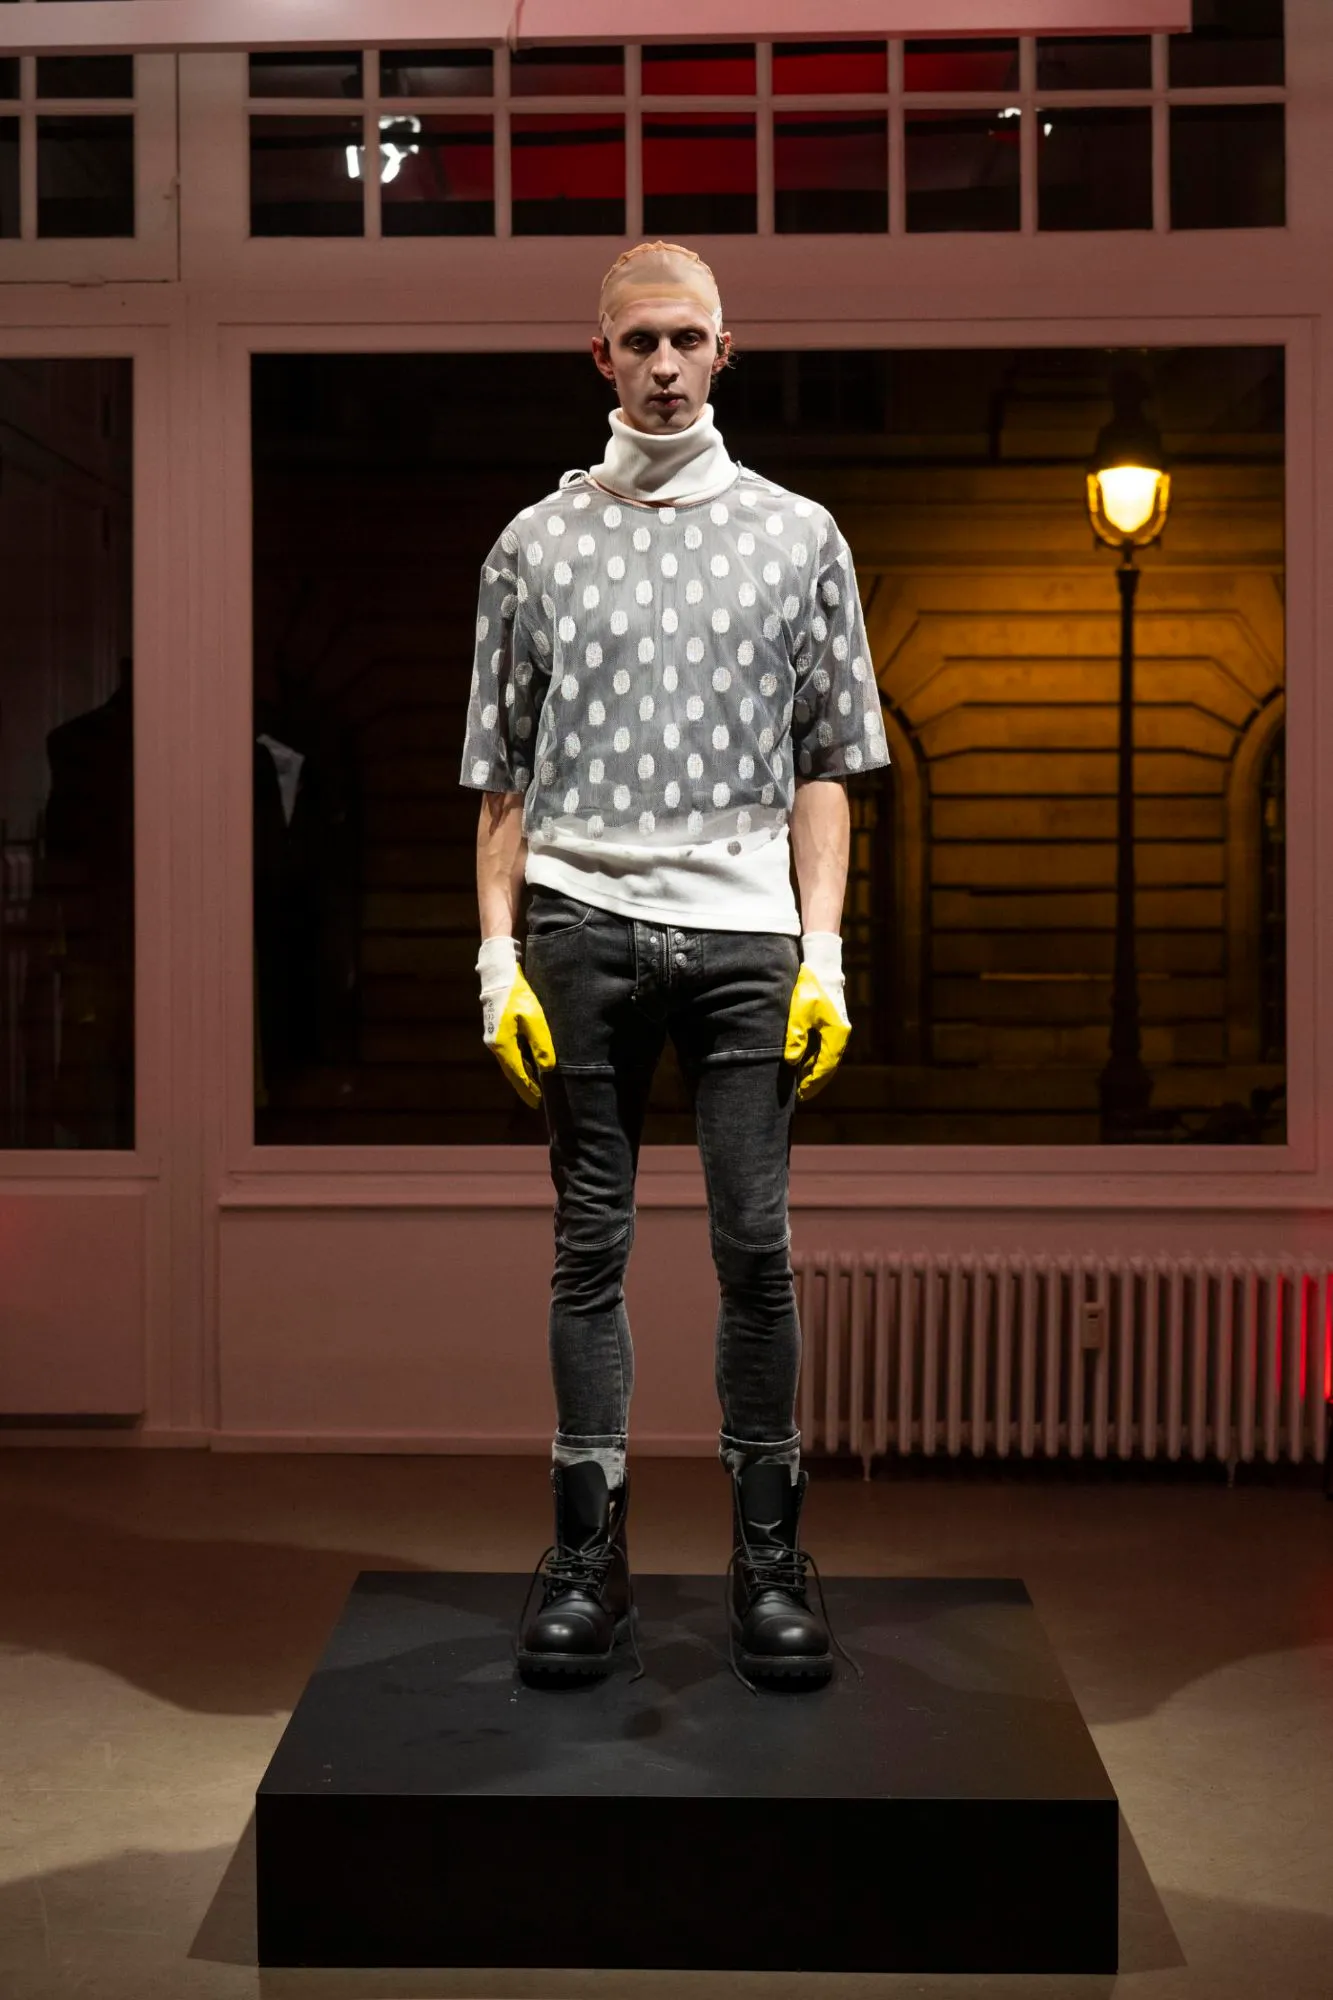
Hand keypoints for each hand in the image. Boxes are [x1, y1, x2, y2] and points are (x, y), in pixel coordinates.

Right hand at [477, 938, 555, 1108]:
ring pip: (511, 1062)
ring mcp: (494, 1036)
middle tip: (536, 1101)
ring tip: (535, 1085)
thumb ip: (541, 1045)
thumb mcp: (534, 1019)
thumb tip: (548, 1068)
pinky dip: (520, 1061)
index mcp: (503, 1045)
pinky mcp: (498, 1028)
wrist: (498, 973)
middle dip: (525, 1086)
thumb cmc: (517, 994)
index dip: (528, 1090)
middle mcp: (495, 1044)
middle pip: (512, 1071)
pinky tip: (529, 1063)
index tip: (537, 1103)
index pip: (518, 1075)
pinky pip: (510, 1052)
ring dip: (523, 1074)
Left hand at [783, 933, 850, 1102]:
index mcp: (836, 1034)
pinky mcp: (830, 1024)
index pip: (825, 1066)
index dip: (813, 1082)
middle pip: (828, 1066)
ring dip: (814, 1072)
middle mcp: (840, 1035)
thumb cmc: (810, 987)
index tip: (801, 1094)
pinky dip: (814, 1060)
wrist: (821, 965)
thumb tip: (792, 1061)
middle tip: (801, 1096)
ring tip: (800, 1084)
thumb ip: (796, 1037)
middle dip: (815, 1082)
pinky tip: (802, 1064)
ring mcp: (837, 1029)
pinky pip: (823, 1049)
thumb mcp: (799, 1012)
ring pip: (826, 1058)